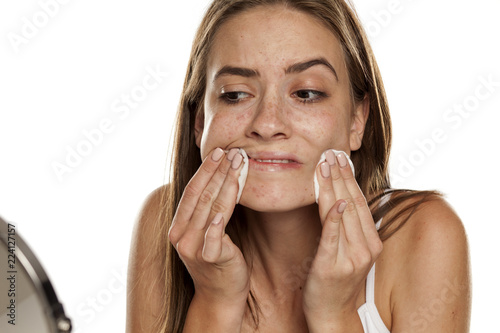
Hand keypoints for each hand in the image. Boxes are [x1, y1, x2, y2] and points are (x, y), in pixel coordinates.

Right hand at [168, 148, 249, 316]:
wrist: (220, 295)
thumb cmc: (218, 259)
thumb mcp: (209, 232)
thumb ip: (209, 211)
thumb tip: (221, 179)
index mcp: (179, 226)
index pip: (192, 192)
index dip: (206, 170)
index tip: (219, 151)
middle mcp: (181, 235)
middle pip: (201, 196)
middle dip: (218, 171)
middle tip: (233, 152)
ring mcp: (193, 248)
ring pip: (211, 210)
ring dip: (226, 185)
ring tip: (239, 165)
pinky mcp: (210, 259)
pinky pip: (213, 239)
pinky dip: (216, 226)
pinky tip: (221, 214)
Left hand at [303, 150, 382, 329]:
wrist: (332, 313)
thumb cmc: (337, 279)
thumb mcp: (348, 250)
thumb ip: (347, 226)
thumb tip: (341, 197)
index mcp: (371, 241)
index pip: (359, 202)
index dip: (349, 177)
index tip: (341, 157)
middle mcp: (366, 248)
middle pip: (351, 203)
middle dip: (340, 175)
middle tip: (331, 152)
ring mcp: (351, 258)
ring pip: (342, 214)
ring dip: (333, 187)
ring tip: (324, 165)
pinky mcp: (332, 267)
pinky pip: (333, 237)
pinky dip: (334, 218)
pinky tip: (334, 202)